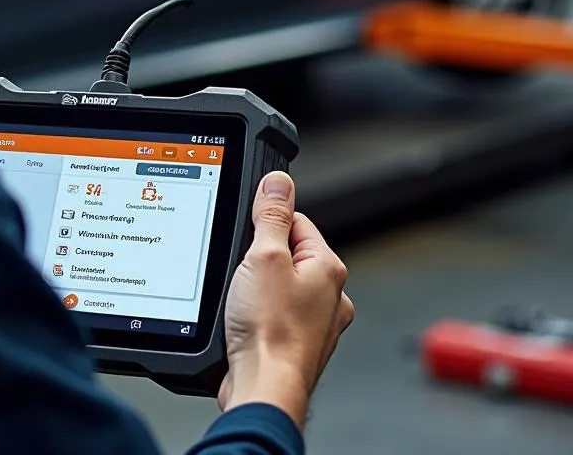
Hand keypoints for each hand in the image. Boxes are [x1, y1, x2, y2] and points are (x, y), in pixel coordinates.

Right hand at [218, 171, 353, 430]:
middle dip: (260, 259)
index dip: (266, 224)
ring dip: (256, 289)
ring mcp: (314, 323)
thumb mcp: (264, 257)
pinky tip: (244, 322)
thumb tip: (279, 183)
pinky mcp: (295, 344)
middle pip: (286, 254)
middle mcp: (329, 296)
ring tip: (243, 301)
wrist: (264, 389)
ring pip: (278, 286)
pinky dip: (257, 315)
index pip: (296, 221)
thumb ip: (271, 217)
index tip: (249, 233)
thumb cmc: (270, 332)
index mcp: (328, 268)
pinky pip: (272, 314)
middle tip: (243, 272)